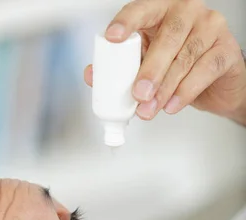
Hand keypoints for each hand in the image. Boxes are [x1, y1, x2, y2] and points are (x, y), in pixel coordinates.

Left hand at [84, 0, 245, 123]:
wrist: (216, 85)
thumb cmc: (178, 69)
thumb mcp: (146, 65)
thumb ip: (121, 68)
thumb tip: (92, 75)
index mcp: (162, 10)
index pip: (143, 9)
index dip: (128, 22)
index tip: (113, 38)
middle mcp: (188, 12)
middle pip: (168, 36)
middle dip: (150, 69)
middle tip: (137, 94)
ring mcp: (211, 28)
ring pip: (185, 58)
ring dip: (164, 89)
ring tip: (149, 109)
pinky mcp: (227, 50)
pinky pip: (204, 70)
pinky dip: (185, 92)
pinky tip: (172, 106)